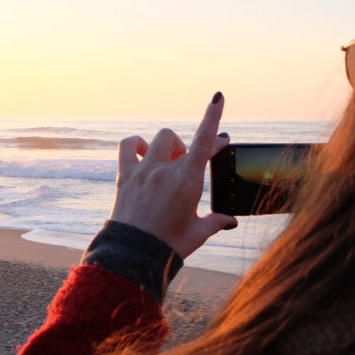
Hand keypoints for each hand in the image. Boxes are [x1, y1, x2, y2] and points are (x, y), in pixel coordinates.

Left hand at [109, 92, 238, 257]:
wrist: (134, 256)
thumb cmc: (168, 247)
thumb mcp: (197, 234)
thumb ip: (216, 222)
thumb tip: (230, 221)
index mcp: (188, 181)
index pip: (205, 141)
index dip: (213, 117)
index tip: (218, 99)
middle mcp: (165, 170)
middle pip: (182, 141)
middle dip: (190, 148)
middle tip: (190, 164)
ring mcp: (143, 171)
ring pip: (158, 139)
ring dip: (167, 145)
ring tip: (168, 162)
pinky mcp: (125, 176)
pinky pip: (128, 145)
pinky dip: (136, 144)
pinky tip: (142, 154)